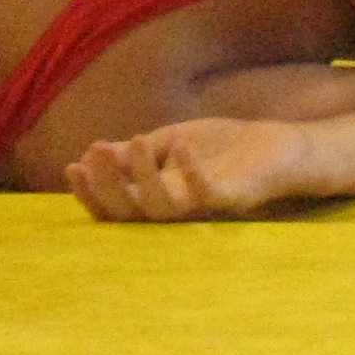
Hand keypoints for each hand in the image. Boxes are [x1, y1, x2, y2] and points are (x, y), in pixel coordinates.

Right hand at [65, 119, 316, 221]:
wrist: (283, 147)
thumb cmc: (227, 148)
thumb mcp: (173, 141)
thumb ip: (139, 151)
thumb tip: (95, 152)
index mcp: (160, 199)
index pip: (116, 207)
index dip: (91, 193)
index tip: (72, 166)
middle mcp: (180, 212)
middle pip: (132, 214)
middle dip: (109, 185)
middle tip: (95, 151)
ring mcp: (207, 208)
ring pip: (164, 210)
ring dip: (143, 178)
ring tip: (135, 141)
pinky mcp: (236, 199)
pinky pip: (208, 195)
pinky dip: (191, 172)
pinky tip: (179, 146)